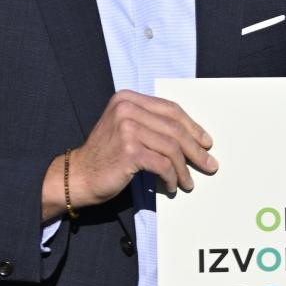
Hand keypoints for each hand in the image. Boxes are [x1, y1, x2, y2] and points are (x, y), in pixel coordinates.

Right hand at [46, 91, 215, 219]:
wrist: (77, 176)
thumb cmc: (105, 156)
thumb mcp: (126, 129)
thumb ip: (152, 125)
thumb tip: (193, 138)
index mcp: (127, 99)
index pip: (170, 109)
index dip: (192, 127)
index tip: (206, 143)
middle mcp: (127, 108)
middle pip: (175, 128)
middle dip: (196, 149)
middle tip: (209, 165)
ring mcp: (127, 128)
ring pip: (172, 148)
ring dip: (185, 168)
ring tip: (188, 182)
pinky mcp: (129, 150)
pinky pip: (163, 164)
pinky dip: (172, 177)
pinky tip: (172, 186)